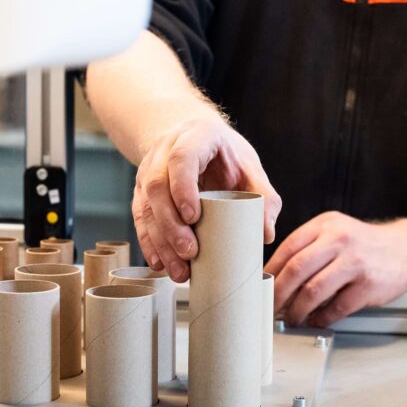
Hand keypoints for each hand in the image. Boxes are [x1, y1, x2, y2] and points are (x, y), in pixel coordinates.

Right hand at [132, 116, 281, 281]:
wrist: (197, 137)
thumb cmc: (226, 155)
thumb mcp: (250, 167)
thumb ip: (265, 196)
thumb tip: (266, 234)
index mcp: (196, 136)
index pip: (181, 158)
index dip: (183, 187)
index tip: (193, 217)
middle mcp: (165, 149)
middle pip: (157, 186)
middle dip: (170, 225)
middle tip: (189, 253)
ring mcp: (148, 168)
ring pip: (145, 204)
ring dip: (160, 241)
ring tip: (179, 270)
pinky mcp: (141, 189)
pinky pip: (140, 217)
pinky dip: (149, 243)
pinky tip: (159, 263)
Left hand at [265, 212, 406, 326]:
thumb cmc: (366, 244)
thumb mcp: (336, 231)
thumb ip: (309, 247)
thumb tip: (277, 276)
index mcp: (325, 225)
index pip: (288, 247)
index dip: (270, 270)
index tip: (260, 286)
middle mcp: (339, 240)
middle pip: (296, 269)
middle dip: (278, 293)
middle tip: (270, 307)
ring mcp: (354, 262)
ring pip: (314, 291)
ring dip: (297, 310)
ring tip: (291, 318)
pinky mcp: (368, 285)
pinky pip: (337, 307)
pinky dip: (321, 318)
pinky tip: (316, 320)